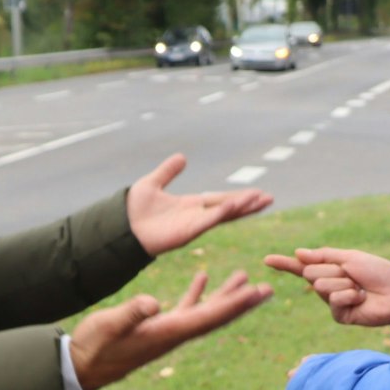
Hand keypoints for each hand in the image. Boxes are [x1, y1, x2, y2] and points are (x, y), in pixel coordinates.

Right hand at [69, 270, 273, 389]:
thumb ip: (131, 314)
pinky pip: (185, 308)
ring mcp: (167, 331)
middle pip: (217, 317)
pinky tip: (203, 277)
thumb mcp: (109, 326)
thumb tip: (154, 303)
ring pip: (205, 311)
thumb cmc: (94, 347)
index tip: (257, 292)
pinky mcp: (157, 328)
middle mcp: (175, 333)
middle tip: (268, 289)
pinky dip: (197, 293)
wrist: (83, 366)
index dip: (234, 304)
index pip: (209, 316)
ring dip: (226, 295)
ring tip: (245, 276)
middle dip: (243, 303)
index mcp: (168, 332)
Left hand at [127, 154, 273, 256]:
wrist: (120, 226)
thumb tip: (181, 157)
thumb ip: (168, 171)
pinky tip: (235, 203)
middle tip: (269, 198)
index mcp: (190, 205)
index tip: (257, 193)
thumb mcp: (153, 183)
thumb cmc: (133, 210)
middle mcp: (195, 216)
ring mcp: (193, 225)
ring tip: (261, 200)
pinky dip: (222, 212)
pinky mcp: (187, 232)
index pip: (220, 199)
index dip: (238, 196)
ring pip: (223, 215)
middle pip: (228, 208)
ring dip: (242, 207)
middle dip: (248, 204)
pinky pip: (208, 221)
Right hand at [263, 247, 389, 327]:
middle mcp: (328, 286)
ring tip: (360, 288)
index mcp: (330, 269)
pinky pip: (333, 300)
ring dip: (343, 283)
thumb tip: (298, 253)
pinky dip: (349, 296)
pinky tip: (361, 299)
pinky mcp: (340, 316)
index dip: (284, 264)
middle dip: (333, 270)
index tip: (266, 259)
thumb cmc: (378, 272)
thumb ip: (323, 255)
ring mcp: (333, 302)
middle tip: (353, 275)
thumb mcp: (349, 257)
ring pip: (321, 286)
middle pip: (311, 273)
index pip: (301, 267)